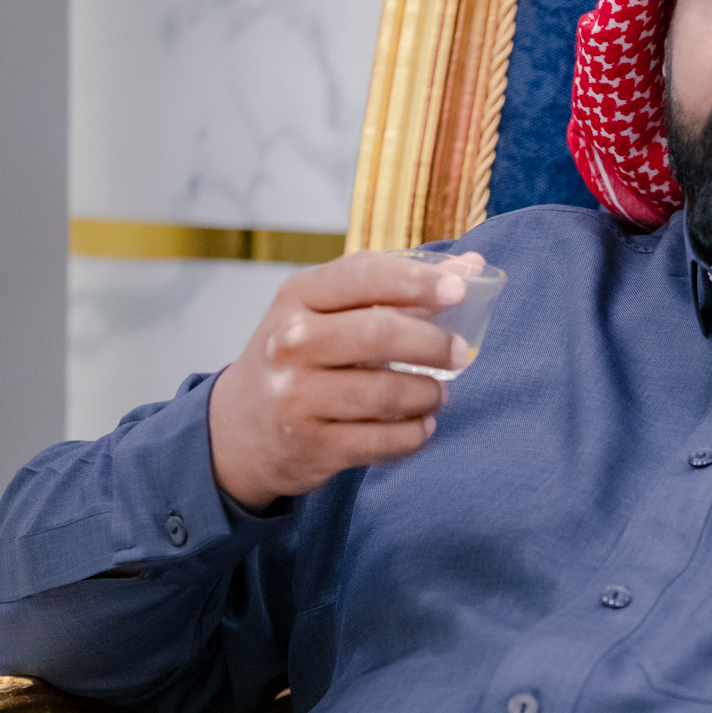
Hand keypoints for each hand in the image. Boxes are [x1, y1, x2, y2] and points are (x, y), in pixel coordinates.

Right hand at [208, 249, 484, 509]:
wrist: (240, 427)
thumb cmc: (300, 357)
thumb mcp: (328, 311)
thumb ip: (396, 289)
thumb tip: (471, 266)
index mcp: (297, 296)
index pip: (362, 275)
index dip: (416, 279)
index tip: (458, 289)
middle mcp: (290, 342)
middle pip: (378, 334)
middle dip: (432, 344)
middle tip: (460, 353)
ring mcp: (296, 396)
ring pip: (385, 393)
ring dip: (427, 394)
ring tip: (437, 394)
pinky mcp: (311, 445)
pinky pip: (381, 442)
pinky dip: (414, 435)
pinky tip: (421, 425)